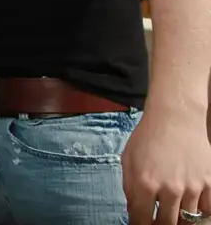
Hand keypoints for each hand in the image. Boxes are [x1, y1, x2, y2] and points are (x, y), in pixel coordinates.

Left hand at [122, 105, 210, 224]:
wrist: (176, 118)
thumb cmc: (148, 137)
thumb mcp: (128, 159)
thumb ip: (129, 187)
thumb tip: (133, 211)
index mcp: (144, 182)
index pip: (141, 219)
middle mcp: (169, 188)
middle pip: (166, 224)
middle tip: (157, 221)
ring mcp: (192, 187)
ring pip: (188, 221)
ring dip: (180, 221)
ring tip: (174, 215)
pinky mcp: (209, 183)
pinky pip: (208, 210)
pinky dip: (200, 213)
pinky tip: (192, 207)